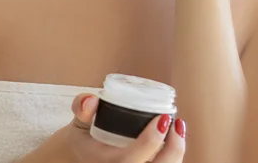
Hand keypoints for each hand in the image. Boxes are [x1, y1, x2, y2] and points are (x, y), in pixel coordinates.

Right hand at [20, 94, 185, 162]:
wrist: (83, 157)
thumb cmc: (85, 140)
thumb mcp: (79, 123)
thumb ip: (82, 108)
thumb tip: (91, 100)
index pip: (130, 160)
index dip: (150, 141)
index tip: (162, 119)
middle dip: (172, 149)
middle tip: (176, 124)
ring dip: (176, 152)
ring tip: (178, 129)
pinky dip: (173, 156)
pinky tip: (176, 139)